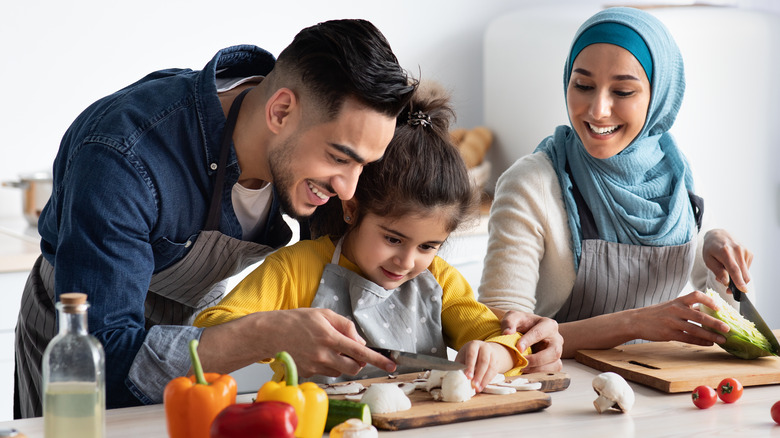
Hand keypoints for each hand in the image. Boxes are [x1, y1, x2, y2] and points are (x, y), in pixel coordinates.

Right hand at [231, 308, 395, 377]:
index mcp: (330, 337)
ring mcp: (315, 366)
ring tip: (328, 348)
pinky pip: (327, 373)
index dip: (378, 360)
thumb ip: (345, 326)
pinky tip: (317, 354)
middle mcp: (323, 354)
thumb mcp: (323, 314)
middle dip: (358, 361)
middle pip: (354, 366)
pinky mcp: (308, 374)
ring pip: (341, 371)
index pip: (360, 351)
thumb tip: (359, 341)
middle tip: (352, 351)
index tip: (391, 365)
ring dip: (342, 362)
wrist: (269, 334)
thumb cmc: (295, 321)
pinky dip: (329, 366)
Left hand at [455, 341, 512, 391]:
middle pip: (483, 361)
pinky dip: (488, 380)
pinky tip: (482, 386)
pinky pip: (494, 372)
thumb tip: (457, 377)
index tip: (468, 377)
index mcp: (473, 345)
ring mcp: (492, 354)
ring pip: (490, 367)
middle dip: (479, 375)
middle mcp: (485, 348)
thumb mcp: (463, 356)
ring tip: (478, 388)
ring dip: (484, 379)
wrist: (483, 350)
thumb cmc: (469, 354)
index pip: (472, 355)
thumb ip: (460, 365)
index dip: (470, 366)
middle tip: (474, 385)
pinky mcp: (497, 362)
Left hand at [499, 311, 562, 372]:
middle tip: (523, 361)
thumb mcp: (513, 317)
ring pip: (555, 364)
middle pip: (554, 351)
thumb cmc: (520, 323)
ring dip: (538, 369)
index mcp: (549, 325)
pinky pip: (551, 372)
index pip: (541, 332)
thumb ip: (509, 322)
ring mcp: (556, 352)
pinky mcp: (553, 363)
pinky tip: (526, 372)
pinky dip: (539, 374)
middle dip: (538, 359)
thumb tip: (507, 333)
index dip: (529, 341)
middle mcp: (556, 339)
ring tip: (523, 368)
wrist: (523, 331)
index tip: (517, 348)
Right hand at [625, 291, 729, 345]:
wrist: (637, 321)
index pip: (696, 295)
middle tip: (727, 328)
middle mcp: (675, 310)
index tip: (720, 308)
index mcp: (678, 301)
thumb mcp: (672, 306)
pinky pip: (687, 338)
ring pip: (695, 329)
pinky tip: (708, 344)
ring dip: (711, 335)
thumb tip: (708, 310)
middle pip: (699, 315)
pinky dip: (700, 341)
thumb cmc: (657, 313)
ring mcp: (671, 322)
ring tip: (722, 339)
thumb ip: (688, 308)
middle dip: (715, 322)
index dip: (709, 301)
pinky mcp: (668, 334)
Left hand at [702, 229, 752, 291]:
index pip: (734, 269)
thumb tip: (726, 282)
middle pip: (743, 274)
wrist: (719, 234)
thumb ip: (717, 271)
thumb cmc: (711, 248)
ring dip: (737, 278)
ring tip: (726, 272)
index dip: (738, 281)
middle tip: (728, 290)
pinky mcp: (750, 253)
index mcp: (725, 252)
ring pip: (746, 273)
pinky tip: (732, 266)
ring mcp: (745, 251)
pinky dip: (740, 272)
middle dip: (738, 285)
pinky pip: (746, 269)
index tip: (743, 290)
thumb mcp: (708, 260)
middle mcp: (738, 250)